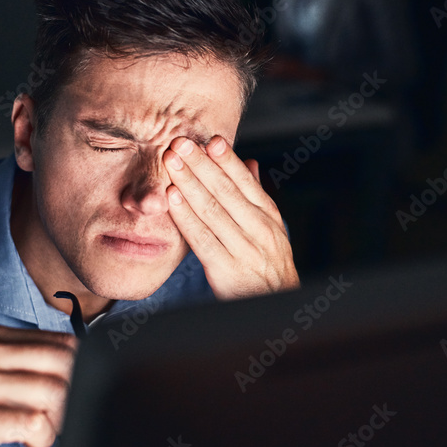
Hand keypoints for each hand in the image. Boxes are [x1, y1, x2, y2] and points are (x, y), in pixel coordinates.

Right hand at [0, 325, 75, 446]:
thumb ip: (23, 367)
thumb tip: (78, 369)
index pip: (63, 342)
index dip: (80, 372)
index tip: (74, 395)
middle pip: (65, 364)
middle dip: (75, 395)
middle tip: (62, 419)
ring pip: (54, 392)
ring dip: (60, 420)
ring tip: (43, 432)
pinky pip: (35, 422)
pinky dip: (43, 437)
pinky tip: (29, 442)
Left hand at [163, 136, 299, 299]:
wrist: (275, 307)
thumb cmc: (267, 265)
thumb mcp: (269, 229)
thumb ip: (255, 196)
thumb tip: (249, 163)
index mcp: (269, 216)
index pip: (246, 182)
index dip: (227, 160)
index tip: (210, 140)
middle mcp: (259, 230)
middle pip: (226, 191)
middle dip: (201, 164)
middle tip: (180, 142)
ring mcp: (244, 250)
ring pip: (212, 210)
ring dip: (189, 183)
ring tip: (171, 163)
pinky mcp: (226, 269)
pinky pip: (202, 238)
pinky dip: (186, 216)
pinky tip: (172, 198)